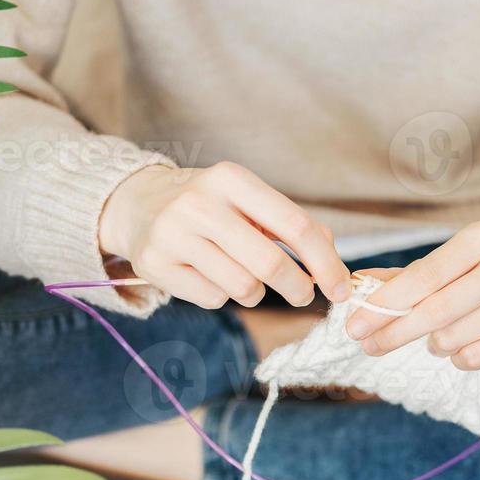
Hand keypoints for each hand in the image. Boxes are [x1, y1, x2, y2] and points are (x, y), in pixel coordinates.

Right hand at [99, 162, 350, 308]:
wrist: (138, 204)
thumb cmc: (211, 206)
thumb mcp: (249, 201)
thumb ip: (292, 225)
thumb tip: (332, 263)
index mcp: (231, 179)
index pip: (295, 226)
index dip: (325, 263)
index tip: (341, 288)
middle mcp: (199, 203)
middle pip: (270, 264)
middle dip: (297, 288)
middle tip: (303, 294)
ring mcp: (172, 234)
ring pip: (242, 287)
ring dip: (256, 293)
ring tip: (246, 278)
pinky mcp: (154, 264)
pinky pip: (213, 299)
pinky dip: (222, 296)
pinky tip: (209, 276)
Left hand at [345, 221, 479, 370]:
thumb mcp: (447, 270)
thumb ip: (403, 278)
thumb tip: (356, 283)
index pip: (426, 273)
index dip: (386, 301)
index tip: (355, 324)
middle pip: (437, 308)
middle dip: (395, 331)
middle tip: (369, 346)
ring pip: (452, 336)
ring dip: (434, 345)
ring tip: (439, 338)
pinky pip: (473, 357)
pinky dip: (458, 358)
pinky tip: (467, 346)